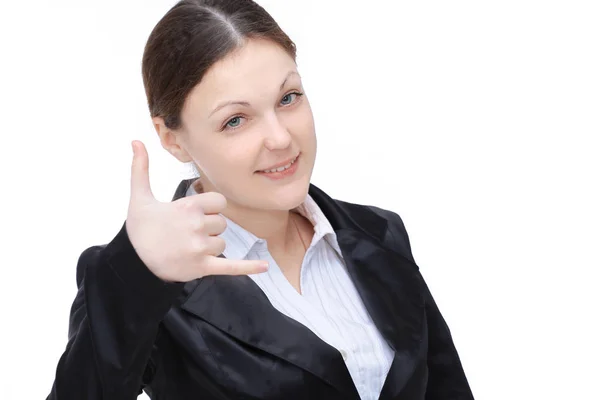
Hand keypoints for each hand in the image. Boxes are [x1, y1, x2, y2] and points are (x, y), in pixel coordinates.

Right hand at [125, 140, 267, 281]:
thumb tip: (136, 141)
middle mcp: (197, 226)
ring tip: (188, 248)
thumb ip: (141, 168)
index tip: (193, 214)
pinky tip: (264, 265)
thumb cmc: (140, 228)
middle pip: (222, 224)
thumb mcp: (139, 196)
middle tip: (186, 234)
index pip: (219, 202)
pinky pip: (231, 267)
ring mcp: (200, 248)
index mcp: (188, 207)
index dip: (210, 208)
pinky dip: (248, 267)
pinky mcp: (202, 267)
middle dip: (209, 228)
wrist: (134, 262)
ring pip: (222, 243)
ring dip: (210, 246)